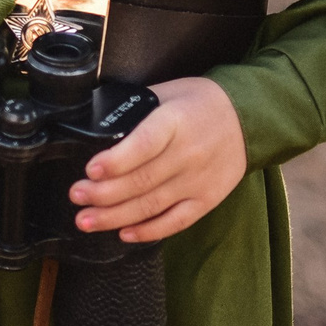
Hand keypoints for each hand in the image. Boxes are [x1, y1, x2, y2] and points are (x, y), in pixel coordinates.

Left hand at [71, 76, 247, 242]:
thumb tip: (95, 126)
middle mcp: (188, 154)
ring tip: (87, 220)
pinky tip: (124, 233)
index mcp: (175, 121)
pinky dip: (149, 231)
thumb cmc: (199, 102)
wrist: (248, 118)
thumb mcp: (166, 92)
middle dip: (104, 193)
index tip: (91, 170)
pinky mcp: (207, 200)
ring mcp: (198, 181)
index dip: (117, 160)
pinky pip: (175, 221)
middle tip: (77, 196)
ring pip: (152, 205)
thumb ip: (136, 110)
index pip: (145, 144)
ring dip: (115, 216)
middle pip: (142, 180)